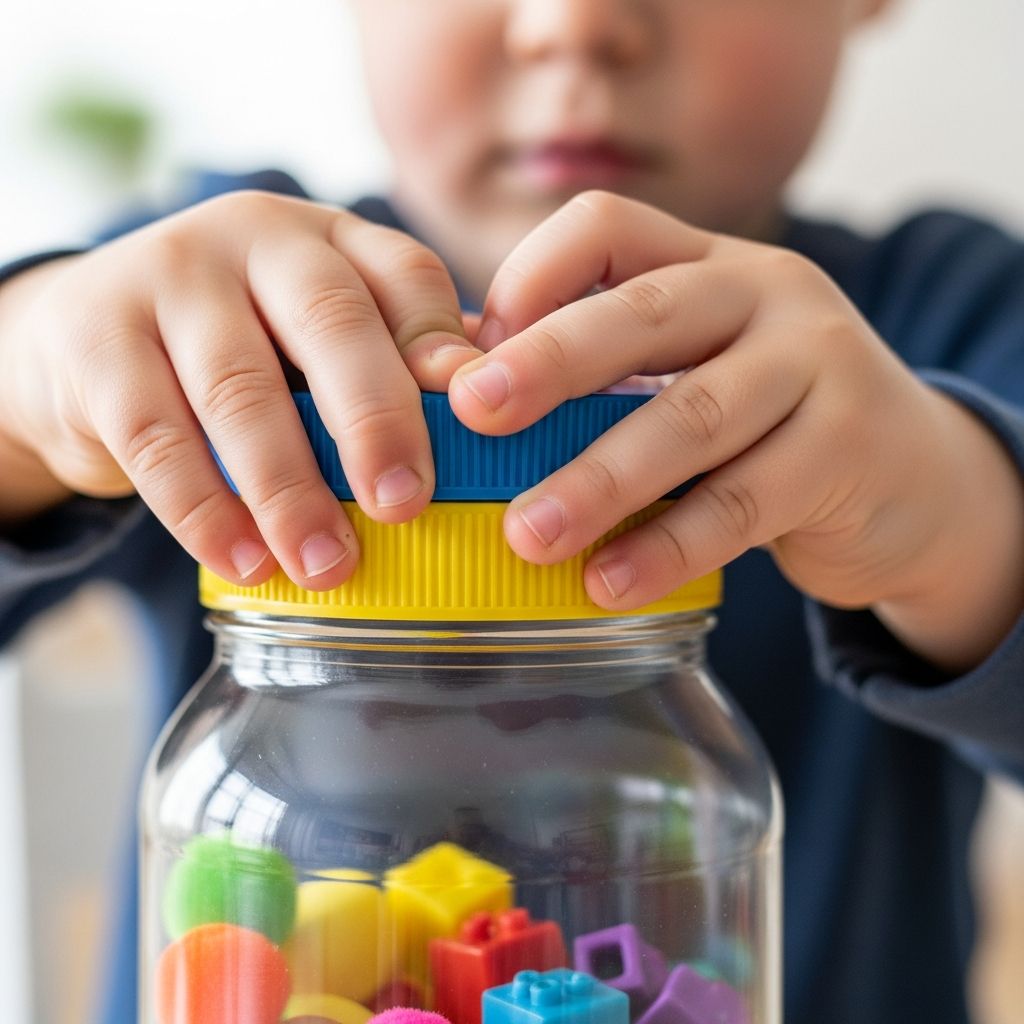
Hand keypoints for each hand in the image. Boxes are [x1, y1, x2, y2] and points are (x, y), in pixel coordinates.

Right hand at [0, 191, 482, 588]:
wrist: (89, 337)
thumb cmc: (243, 348)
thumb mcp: (318, 339)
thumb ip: (393, 364)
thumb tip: (488, 413)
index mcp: (331, 240)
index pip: (406, 277)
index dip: (443, 349)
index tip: (480, 420)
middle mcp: (255, 239)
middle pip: (330, 320)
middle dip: (374, 418)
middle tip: (403, 504)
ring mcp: (168, 279)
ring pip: (239, 387)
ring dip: (288, 488)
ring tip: (326, 564)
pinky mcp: (96, 340)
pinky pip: (155, 434)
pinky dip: (203, 508)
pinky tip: (244, 560)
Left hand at [449, 192, 1023, 669]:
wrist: (915, 479)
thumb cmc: (769, 425)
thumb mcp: (690, 371)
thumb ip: (601, 372)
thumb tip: (461, 381)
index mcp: (707, 263)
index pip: (606, 228)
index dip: (530, 279)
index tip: (472, 360)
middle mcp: (765, 293)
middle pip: (645, 311)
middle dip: (549, 364)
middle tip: (472, 414)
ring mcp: (817, 365)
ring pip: (691, 416)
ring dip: (599, 480)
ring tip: (528, 535)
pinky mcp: (848, 450)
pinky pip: (741, 503)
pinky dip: (667, 546)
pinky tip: (608, 582)